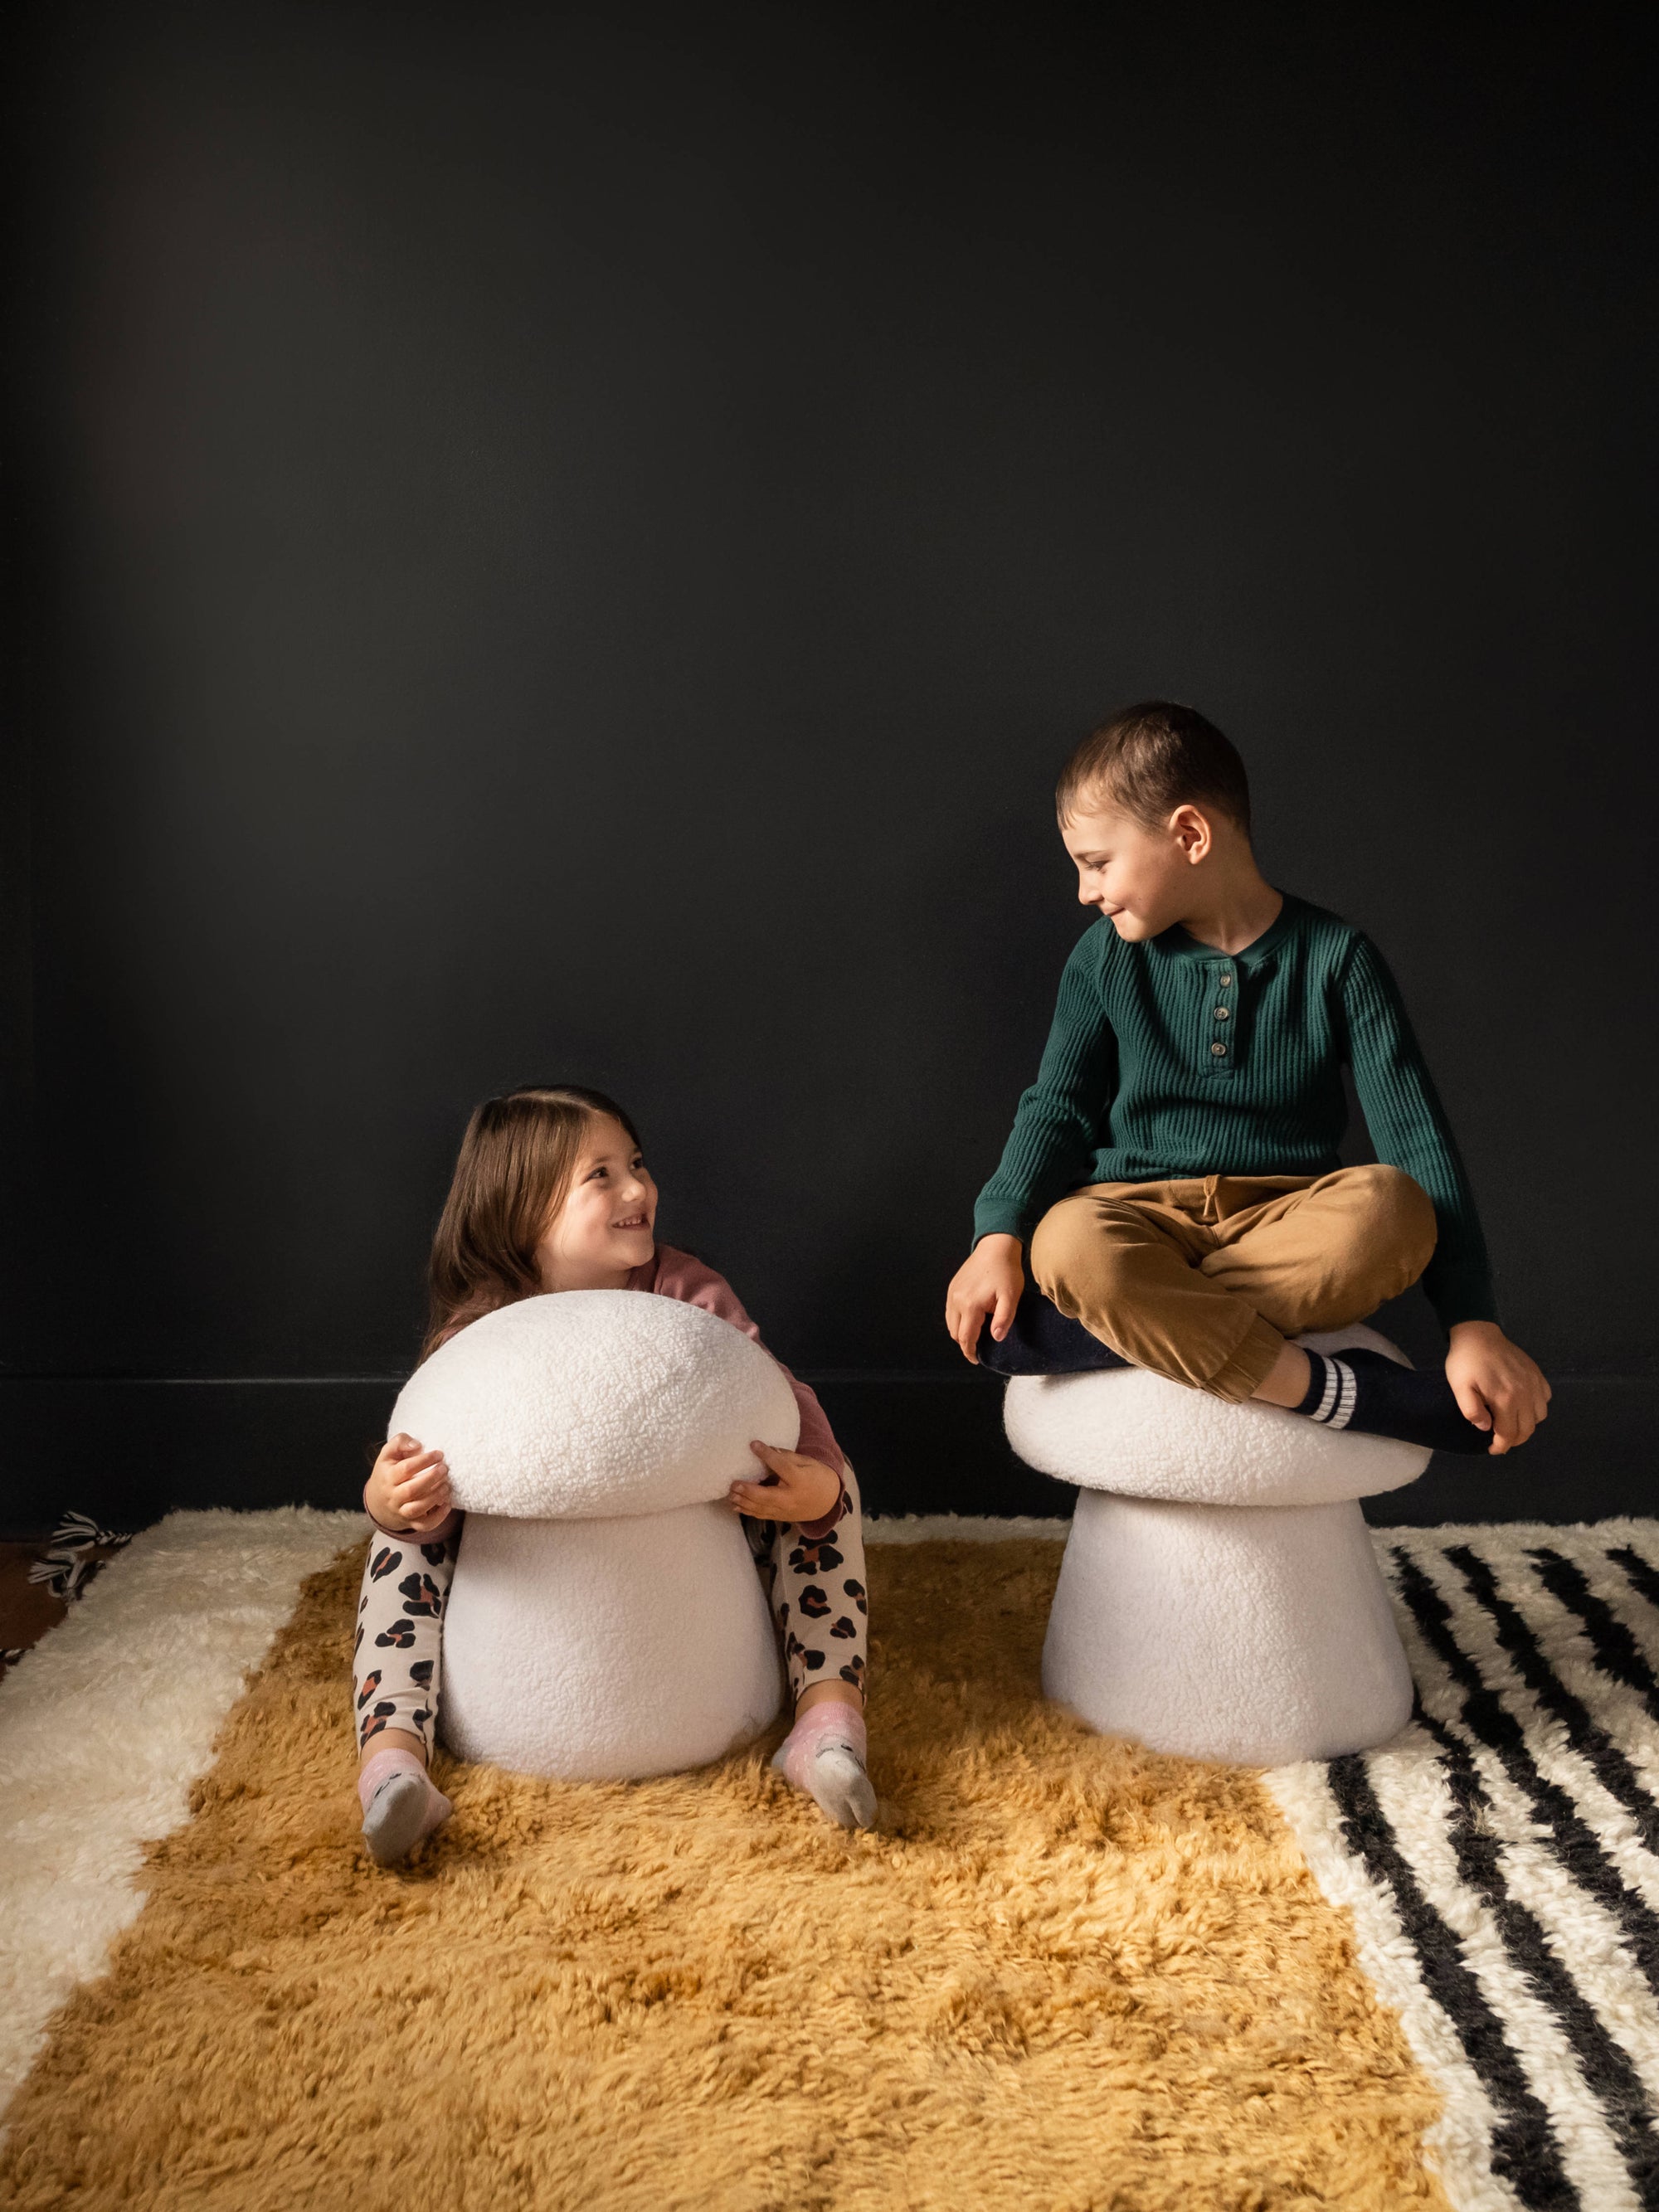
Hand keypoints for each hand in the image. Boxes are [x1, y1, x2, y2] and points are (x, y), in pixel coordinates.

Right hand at [366, 1432, 453, 1531]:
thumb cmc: (388, 1471)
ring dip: (435, 1497)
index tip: (439, 1454)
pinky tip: (447, 1503)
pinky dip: (438, 1517)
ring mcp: (401, 1511)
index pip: (406, 1469)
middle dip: (432, 1478)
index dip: (424, 1461)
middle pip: (412, 1490)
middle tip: (445, 1469)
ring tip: (447, 1485)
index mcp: (387, 1477)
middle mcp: (393, 1496)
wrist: (378, 1501)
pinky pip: (424, 1525)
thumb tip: (417, 1445)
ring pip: (417, 1509)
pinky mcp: (411, 1522)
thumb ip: (400, 1442)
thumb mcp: (388, 1453)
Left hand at [727, 1441, 842, 1524]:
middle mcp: (791, 1497)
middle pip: (766, 1495)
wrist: (827, 1501)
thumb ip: (787, 1457)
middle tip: (733, 1483)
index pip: (781, 1466)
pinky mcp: (780, 1517)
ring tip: (730, 1494)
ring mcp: (785, 1510)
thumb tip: (768, 1448)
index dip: (766, 1455)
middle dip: (748, 1491)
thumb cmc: (816, 1476)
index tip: (753, 1444)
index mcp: (800, 1479)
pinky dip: (747, 1511)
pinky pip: (761, 1515)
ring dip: (743, 1502)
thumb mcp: (807, 1462)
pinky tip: (735, 1505)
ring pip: (761, 1508)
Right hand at [945, 1234, 1024, 1362]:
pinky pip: (950, 1311)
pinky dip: (957, 1320)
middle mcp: (957, 1301)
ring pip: (950, 1323)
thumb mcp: (1011, 1296)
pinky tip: (970, 1319)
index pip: (966, 1337)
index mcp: (970, 1306)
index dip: (970, 1352)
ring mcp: (952, 1293)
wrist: (996, 1246)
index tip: (977, 1360)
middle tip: (979, 1348)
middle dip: (965, 1343)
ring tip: (975, 1335)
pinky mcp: (952, 1287)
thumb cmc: (1006, 1272)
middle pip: (955, 1333)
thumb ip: (1004, 1319)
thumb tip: (995, 1338)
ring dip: (960, 1332)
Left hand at [1445, 1322, 1551, 1454]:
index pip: (1509, 1434)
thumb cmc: (1465, 1362)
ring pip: (1540, 1416)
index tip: (1492, 1449)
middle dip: (1514, 1440)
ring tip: (1511, 1424)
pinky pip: (1545, 1399)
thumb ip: (1472, 1411)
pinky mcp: (1537, 1374)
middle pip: (1527, 1429)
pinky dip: (1537, 1408)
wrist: (1478, 1334)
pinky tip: (1523, 1405)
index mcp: (1505, 1398)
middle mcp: (1525, 1393)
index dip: (1501, 1446)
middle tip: (1501, 1440)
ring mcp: (1534, 1383)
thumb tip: (1486, 1428)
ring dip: (1527, 1425)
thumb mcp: (1459, 1387)